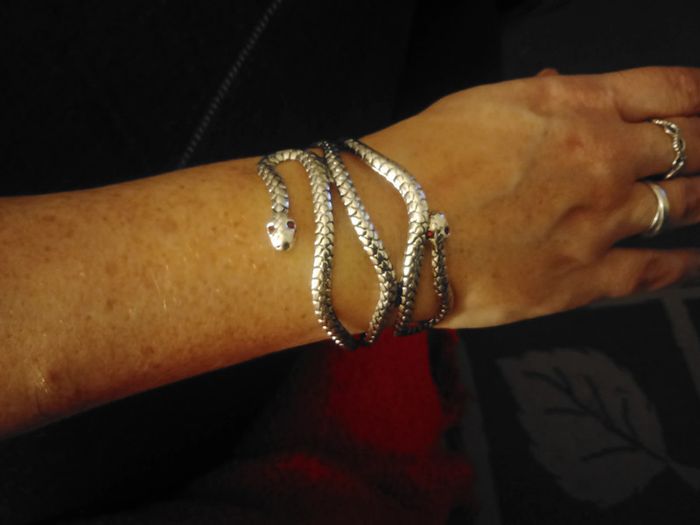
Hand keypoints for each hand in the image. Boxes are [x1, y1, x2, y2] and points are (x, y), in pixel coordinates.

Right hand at [364, 67, 699, 326]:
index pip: (666, 89)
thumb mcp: (478, 108)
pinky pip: (652, 270)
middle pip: (688, 144)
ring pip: (681, 203)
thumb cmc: (416, 163)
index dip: (699, 94)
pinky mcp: (582, 278)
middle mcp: (602, 158)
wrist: (387, 231)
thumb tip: (562, 89)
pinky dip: (681, 265)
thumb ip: (535, 101)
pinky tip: (693, 262)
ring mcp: (600, 220)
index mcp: (574, 106)